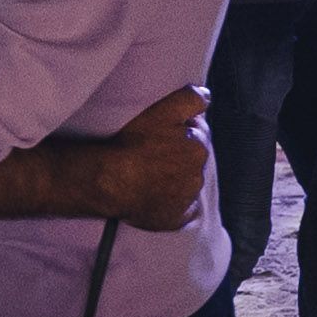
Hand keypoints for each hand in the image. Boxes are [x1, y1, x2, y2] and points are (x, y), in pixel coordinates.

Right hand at [83, 87, 210, 230]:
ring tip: (150, 175)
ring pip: (186, 184)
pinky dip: (173, 204)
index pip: (197, 135)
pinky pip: (181, 211)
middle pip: (192, 160)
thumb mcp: (162, 110)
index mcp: (199, 148)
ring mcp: (187, 199)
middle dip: (179, 156)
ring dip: (175, 179)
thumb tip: (207, 96)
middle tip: (153, 154)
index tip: (160, 134)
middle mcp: (198, 175)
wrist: (109, 181)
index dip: (179, 132)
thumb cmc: (132, 144)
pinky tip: (156, 196)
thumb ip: (190, 99)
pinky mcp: (175, 219)